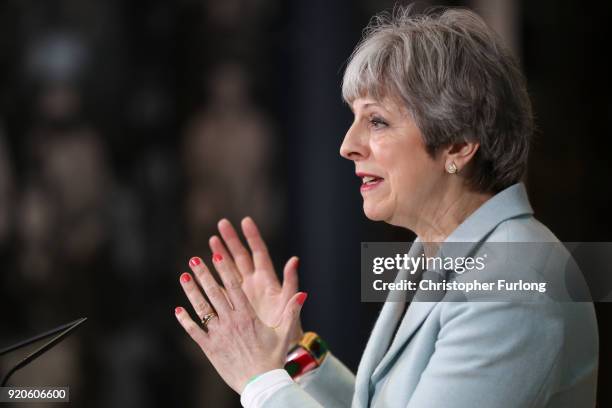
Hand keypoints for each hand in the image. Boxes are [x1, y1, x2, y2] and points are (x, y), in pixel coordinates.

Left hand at [175, 254, 307, 392]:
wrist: (261, 384)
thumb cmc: (273, 358)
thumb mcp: (285, 333)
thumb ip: (292, 310)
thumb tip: (303, 293)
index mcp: (248, 316)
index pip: (234, 287)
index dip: (224, 270)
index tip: (217, 256)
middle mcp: (231, 322)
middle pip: (215, 293)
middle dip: (204, 274)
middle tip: (194, 260)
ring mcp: (219, 334)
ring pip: (202, 308)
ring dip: (192, 291)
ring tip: (183, 276)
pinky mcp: (210, 348)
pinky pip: (194, 331)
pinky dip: (185, 320)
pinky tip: (177, 310)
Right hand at [209, 217, 303, 346]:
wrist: (280, 351)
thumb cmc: (290, 330)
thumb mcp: (288, 305)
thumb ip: (291, 283)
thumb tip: (295, 259)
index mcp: (268, 282)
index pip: (259, 253)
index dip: (252, 237)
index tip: (245, 221)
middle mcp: (255, 284)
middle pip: (241, 257)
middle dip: (232, 241)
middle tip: (221, 224)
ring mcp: (243, 294)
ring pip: (229, 271)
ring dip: (220, 256)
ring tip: (211, 240)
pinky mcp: (234, 307)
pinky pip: (221, 290)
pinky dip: (211, 281)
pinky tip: (201, 272)